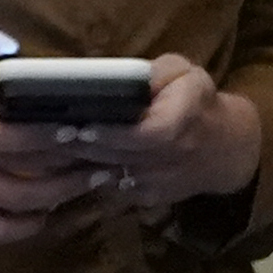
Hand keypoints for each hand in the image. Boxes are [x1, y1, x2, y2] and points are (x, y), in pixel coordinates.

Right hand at [0, 10, 105, 245]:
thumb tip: (6, 41)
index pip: (13, 140)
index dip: (55, 136)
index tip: (89, 122)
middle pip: (29, 182)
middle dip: (74, 170)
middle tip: (111, 151)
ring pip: (20, 210)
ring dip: (63, 198)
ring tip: (97, 176)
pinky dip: (33, 224)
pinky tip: (56, 205)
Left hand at [36, 54, 261, 217]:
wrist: (225, 149)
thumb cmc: (198, 101)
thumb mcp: (186, 73)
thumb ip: (158, 74)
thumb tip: (123, 77)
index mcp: (184, 121)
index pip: (151, 134)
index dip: (116, 132)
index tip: (83, 124)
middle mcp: (172, 157)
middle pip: (121, 156)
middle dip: (83, 146)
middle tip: (48, 133)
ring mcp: (158, 184)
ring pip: (111, 177)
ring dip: (77, 165)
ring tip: (47, 148)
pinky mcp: (146, 199)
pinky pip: (111, 191)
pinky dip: (85, 180)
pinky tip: (60, 166)